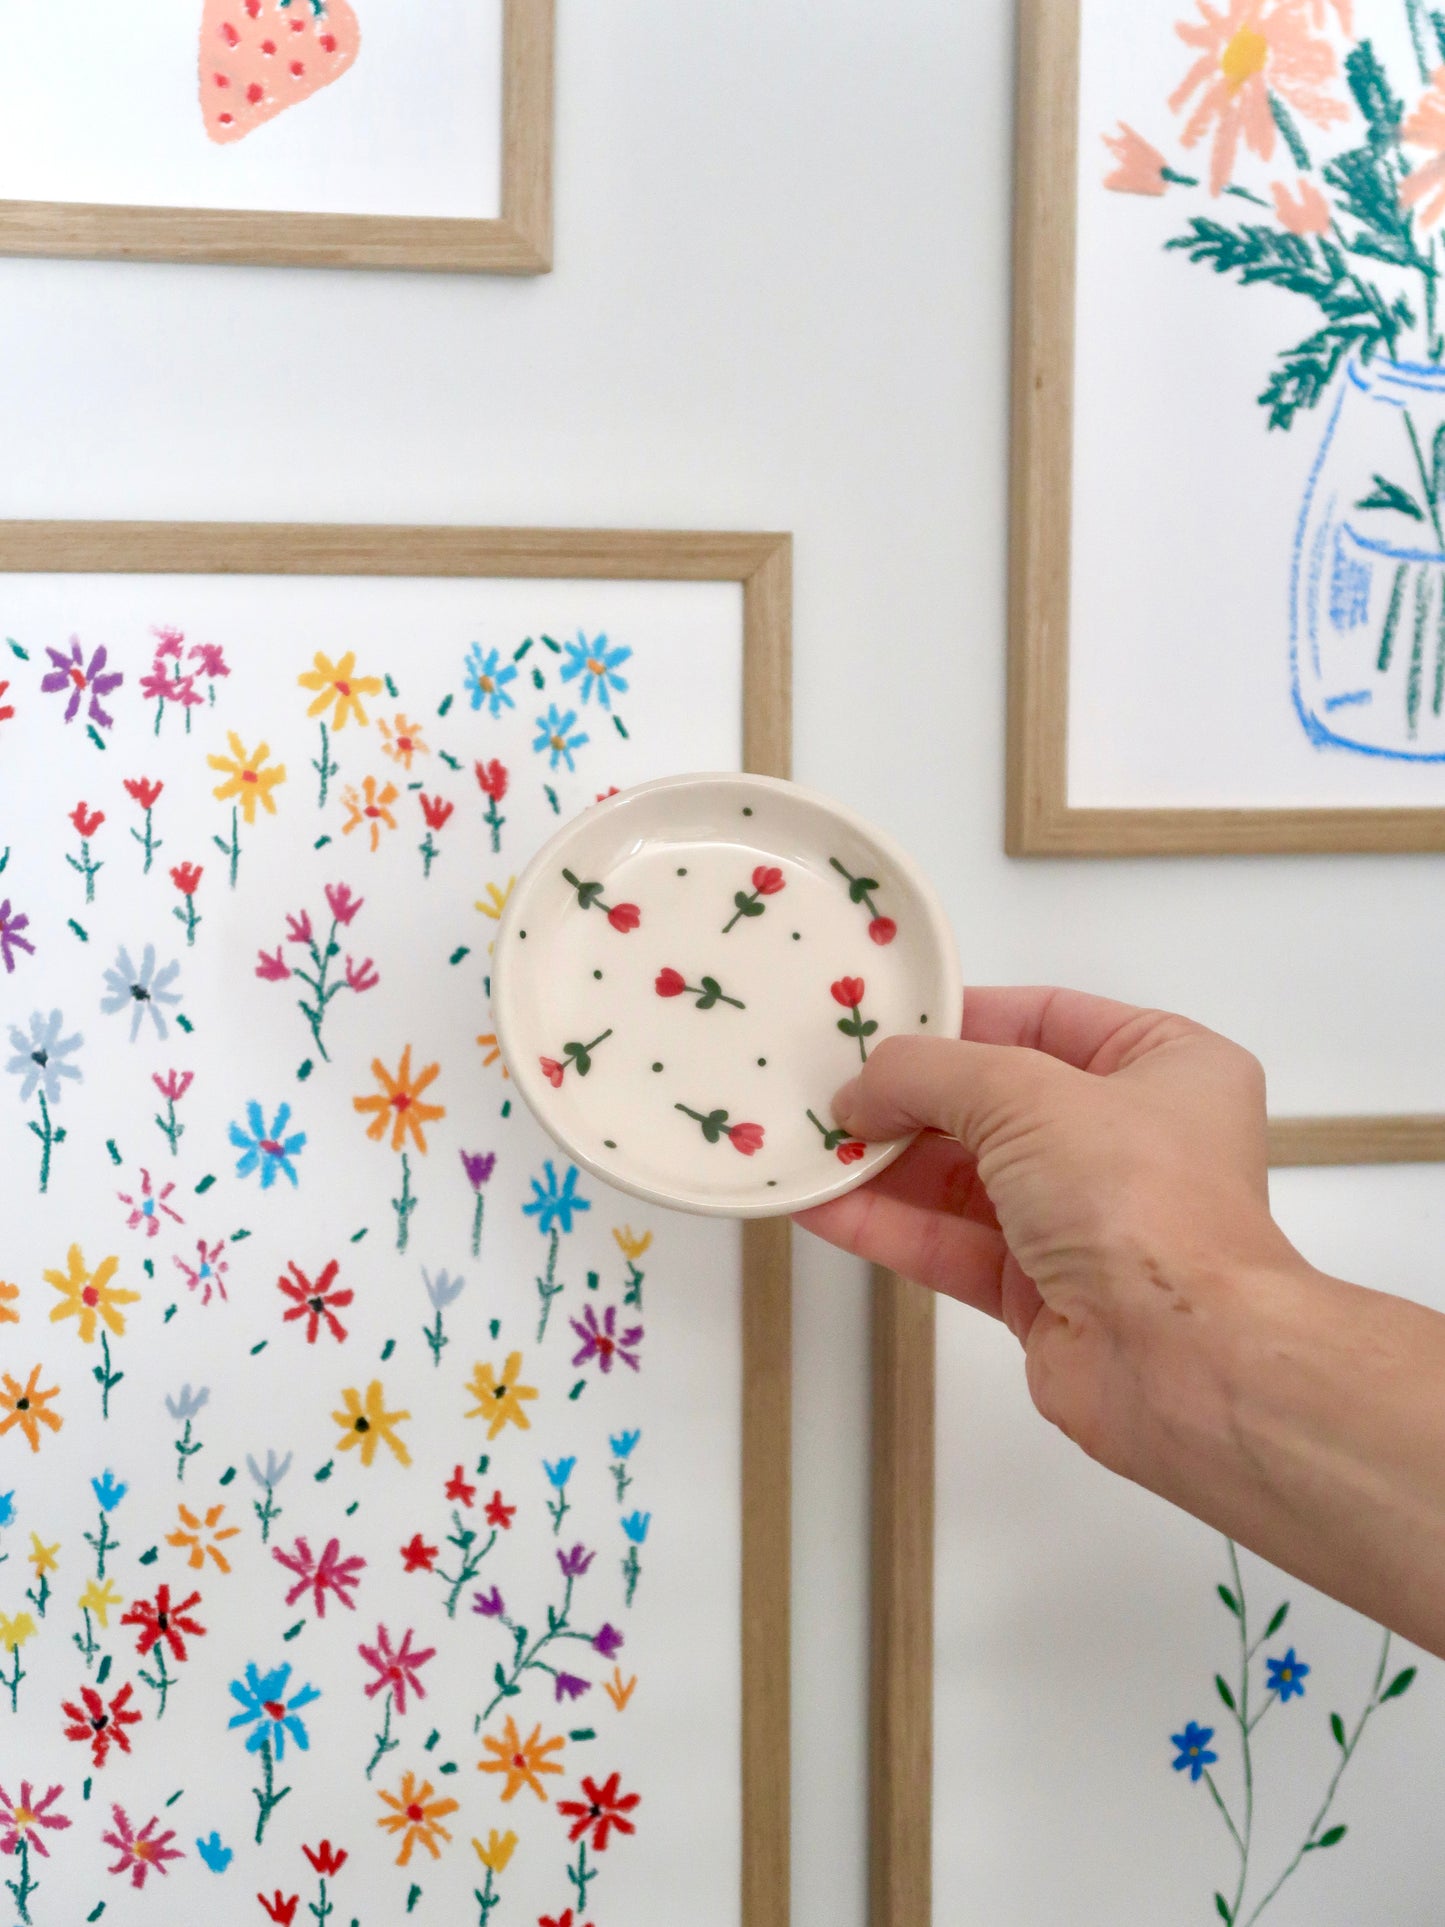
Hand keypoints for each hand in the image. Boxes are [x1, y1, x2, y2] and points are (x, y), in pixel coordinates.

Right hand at [795, 986, 1300, 1481]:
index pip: (1046, 1019)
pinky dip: (887, 1224)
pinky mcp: (1043, 1291)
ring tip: (805, 1142)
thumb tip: (861, 1089)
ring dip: (884, 1164)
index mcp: (1165, 1065)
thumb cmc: (1138, 1199)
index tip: (880, 1022)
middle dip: (907, 1099)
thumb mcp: (1025, 1093)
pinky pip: (951, 1243)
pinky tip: (820, 1204)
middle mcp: (1130, 1138)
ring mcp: (1086, 1219)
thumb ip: (930, 1073)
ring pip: (964, 1178)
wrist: (1179, 1360)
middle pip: (994, 1102)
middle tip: (824, 1085)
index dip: (959, 1018)